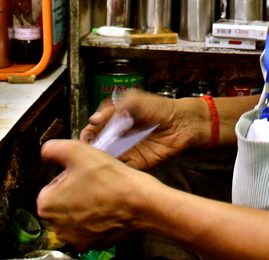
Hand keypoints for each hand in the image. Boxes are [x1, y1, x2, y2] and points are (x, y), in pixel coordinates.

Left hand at [37, 139, 156, 249]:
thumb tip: (46, 153)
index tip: (83, 173)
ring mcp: (75, 238)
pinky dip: (97, 218)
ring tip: (102, 193)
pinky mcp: (92, 244)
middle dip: (75, 192)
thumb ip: (53, 149)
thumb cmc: (109, 179)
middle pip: (62, 202)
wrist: (139, 202)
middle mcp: (57, 226)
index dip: (68, 175)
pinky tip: (108, 206)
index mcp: (46, 205)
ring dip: (85, 205)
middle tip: (94, 182)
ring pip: (75, 215)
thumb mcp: (76, 151)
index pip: (51, 185)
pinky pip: (89, 227)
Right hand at [81, 91, 204, 169]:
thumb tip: (94, 119)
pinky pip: (122, 167)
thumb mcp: (134, 100)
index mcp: (118, 120)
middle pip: (98, 143)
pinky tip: (109, 166)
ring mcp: (127, 150)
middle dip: (90, 145)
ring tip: (95, 157)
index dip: (89, 131)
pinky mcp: (136, 162)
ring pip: (107, 156)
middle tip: (87, 147)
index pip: (96, 127)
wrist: (182, 122)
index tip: (85, 134)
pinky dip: (114, 168)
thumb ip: (113, 109)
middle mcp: (120, 136)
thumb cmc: (160, 108)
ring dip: (99, 158)